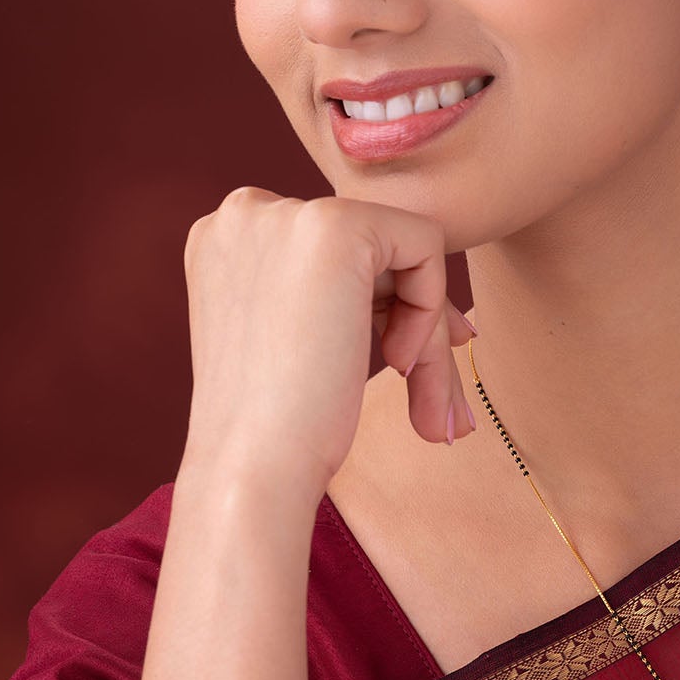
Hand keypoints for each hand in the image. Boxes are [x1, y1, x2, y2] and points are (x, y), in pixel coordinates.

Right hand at [178, 187, 474, 512]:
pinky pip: (425, 244)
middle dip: (416, 322)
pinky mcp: (334, 225)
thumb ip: (348, 298)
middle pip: (372, 252)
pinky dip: (430, 308)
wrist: (252, 467)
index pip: (336, 254)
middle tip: (443, 406)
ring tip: (430, 410)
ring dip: (426, 332)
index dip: (381, 305)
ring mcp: (284, 212)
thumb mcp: (301, 340)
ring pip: (403, 252)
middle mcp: (245, 212)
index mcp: (225, 239)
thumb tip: (453, 320)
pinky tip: (396, 363)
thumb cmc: (278, 427)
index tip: (407, 363)